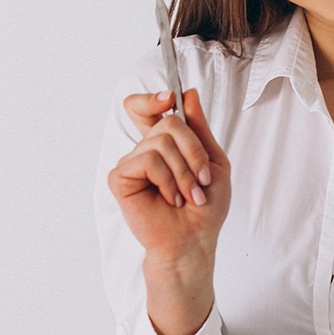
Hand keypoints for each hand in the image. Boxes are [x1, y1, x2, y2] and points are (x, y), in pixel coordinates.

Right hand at [107, 89, 231, 272]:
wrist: (195, 240)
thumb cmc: (205, 207)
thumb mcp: (213, 161)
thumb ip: (199, 128)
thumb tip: (188, 94)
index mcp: (163, 144)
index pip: (144, 107)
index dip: (153, 98)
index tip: (171, 98)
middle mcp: (144, 150)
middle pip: (167, 122)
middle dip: (193, 151)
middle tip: (200, 180)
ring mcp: (131, 163)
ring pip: (160, 142)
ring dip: (184, 172)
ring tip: (187, 195)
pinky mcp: (120, 178)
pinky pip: (148, 161)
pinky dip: (168, 180)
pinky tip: (170, 199)